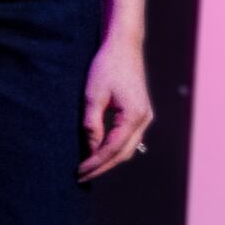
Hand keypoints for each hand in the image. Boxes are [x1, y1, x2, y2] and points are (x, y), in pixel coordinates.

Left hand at [79, 31, 155, 180]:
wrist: (124, 47)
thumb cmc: (106, 68)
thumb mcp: (92, 96)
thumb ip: (92, 124)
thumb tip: (90, 149)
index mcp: (134, 115)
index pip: (113, 148)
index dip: (95, 163)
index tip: (78, 172)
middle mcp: (144, 118)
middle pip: (124, 153)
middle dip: (103, 166)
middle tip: (81, 176)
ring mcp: (145, 116)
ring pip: (129, 148)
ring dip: (110, 159)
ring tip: (89, 167)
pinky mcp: (141, 113)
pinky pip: (130, 138)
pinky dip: (116, 149)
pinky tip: (100, 151)